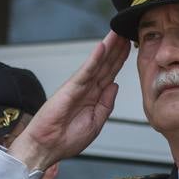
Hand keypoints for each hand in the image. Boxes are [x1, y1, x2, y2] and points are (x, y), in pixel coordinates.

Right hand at [7, 31, 131, 171]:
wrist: (47, 148)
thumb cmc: (67, 139)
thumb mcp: (95, 123)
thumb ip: (106, 104)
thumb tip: (115, 85)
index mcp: (93, 98)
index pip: (109, 74)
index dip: (120, 60)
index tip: (130, 46)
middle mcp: (86, 89)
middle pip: (105, 65)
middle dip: (116, 48)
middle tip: (127, 31)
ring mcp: (78, 87)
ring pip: (97, 64)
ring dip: (107, 48)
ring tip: (117, 33)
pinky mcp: (70, 89)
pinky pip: (85, 72)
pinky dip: (93, 60)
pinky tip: (102, 47)